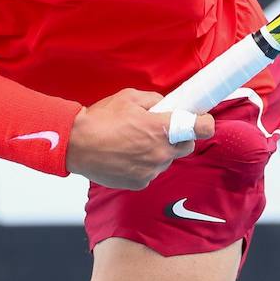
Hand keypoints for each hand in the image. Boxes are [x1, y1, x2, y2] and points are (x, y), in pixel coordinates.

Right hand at [64, 88, 214, 189]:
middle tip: (162, 129)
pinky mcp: (139, 183)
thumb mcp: (130, 97)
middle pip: (186, 147)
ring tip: (135, 142)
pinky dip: (144, 164)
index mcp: (161, 128)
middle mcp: (160, 152)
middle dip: (179, 137)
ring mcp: (150, 170)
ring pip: (167, 160)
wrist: (75, 144)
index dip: (204, 123)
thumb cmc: (101, 119)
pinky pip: (151, 172)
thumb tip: (166, 105)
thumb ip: (155, 100)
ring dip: (159, 151)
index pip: (201, 128)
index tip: (202, 120)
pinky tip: (127, 155)